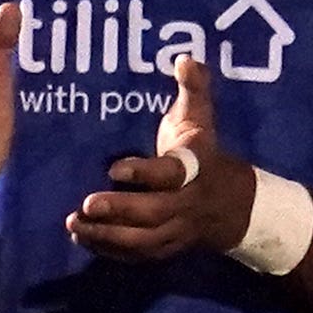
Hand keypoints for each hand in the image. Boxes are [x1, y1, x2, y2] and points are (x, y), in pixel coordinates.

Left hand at [68, 56, 259, 262]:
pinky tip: (86, 240)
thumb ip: (193, 92)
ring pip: (145, 239)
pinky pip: (140, 254)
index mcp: (195, 169)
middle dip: (120, 211)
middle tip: (85, 205)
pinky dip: (113, 251)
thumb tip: (185, 57)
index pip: (172, 173)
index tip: (114, 168)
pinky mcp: (168, 246)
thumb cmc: (206, 157)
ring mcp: (178, 229)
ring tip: (76, 225)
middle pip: (155, 212)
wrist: (236, 207)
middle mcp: (188, 203)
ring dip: (109, 236)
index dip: (145, 173)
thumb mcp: (202, 122)